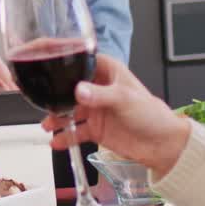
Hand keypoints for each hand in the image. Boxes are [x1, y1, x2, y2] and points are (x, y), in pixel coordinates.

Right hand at [40, 53, 190, 178]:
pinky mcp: (95, 129)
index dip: (64, 61)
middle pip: (70, 88)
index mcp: (107, 72)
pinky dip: (65, 137)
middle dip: (55, 94)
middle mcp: (98, 88)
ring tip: (48, 125)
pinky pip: (75, 132)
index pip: (82, 61)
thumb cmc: (151, 114)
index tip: (45, 62)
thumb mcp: (124, 99)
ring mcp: (95, 109)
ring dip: (57, 117)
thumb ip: (100, 95)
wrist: (162, 145)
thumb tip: (79, 91)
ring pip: (69, 111)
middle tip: (42, 100)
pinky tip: (57, 141)